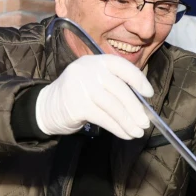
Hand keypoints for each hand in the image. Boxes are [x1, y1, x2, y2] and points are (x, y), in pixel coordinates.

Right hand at [35, 55, 153, 139]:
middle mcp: (88, 69)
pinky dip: (117, 128)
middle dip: (135, 108)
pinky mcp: (76, 105)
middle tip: (145, 123)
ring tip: (137, 132)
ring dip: (128, 121)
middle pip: (119, 89)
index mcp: (96, 61)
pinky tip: (125, 134)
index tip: (149, 94)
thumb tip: (142, 105)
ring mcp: (80, 86)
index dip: (138, 79)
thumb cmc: (78, 95)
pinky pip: (103, 118)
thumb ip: (114, 87)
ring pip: (112, 106)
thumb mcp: (94, 82)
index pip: (121, 66)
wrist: (47, 107)